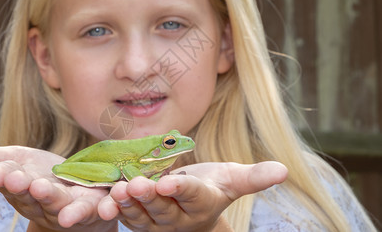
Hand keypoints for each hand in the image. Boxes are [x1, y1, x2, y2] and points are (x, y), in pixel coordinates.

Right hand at [0, 144, 116, 231]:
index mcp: (25, 190)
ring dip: (58, 202)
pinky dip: (106, 208)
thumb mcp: (13, 162)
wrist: (76, 191)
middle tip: (18, 180)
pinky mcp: (99, 206)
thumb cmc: (40, 176)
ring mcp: (74, 206)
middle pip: (37, 197)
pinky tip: (109, 206)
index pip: (12, 183)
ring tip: (49, 192)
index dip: (4, 178)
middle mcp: (47, 202)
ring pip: (66, 206)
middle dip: (27, 189)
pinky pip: (105, 208)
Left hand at [98, 161, 287, 230]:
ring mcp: (157, 222)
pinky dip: (116, 206)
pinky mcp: (139, 218)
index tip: (168, 181)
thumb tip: (284, 170)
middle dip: (149, 197)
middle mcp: (179, 218)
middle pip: (163, 208)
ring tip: (117, 189)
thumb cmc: (213, 187)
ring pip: (141, 214)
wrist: (192, 207)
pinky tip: (107, 194)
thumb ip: (254, 177)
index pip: (192, 196)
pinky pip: (126, 214)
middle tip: (135, 185)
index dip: (180, 189)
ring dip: (127, 203)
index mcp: (202, 203)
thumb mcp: (233, 180)